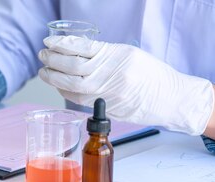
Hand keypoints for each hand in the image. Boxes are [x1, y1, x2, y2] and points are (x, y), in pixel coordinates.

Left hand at [38, 36, 213, 134]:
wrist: (171, 99)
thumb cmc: (152, 74)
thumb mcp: (128, 55)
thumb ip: (102, 54)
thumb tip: (73, 52)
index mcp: (117, 55)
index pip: (82, 48)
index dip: (61, 44)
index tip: (49, 42)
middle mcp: (111, 74)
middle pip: (72, 67)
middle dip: (52, 60)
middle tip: (42, 55)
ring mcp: (108, 92)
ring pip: (72, 84)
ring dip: (54, 77)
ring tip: (44, 70)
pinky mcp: (106, 107)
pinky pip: (78, 99)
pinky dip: (64, 91)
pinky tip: (58, 85)